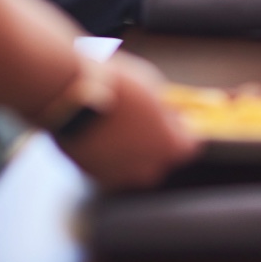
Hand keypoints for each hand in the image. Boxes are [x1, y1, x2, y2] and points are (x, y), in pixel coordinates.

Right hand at [56, 54, 198, 188]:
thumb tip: (173, 115)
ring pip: (131, 168)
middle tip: (142, 122)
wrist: (73, 96)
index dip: (181, 132)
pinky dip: (106, 156)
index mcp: (168, 145)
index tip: (173, 121)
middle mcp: (147, 167)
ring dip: (129, 153)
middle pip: (159, 161)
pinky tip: (99, 134)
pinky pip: (107, 168)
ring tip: (116, 127)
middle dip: (154, 145)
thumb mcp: (153, 88)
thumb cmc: (117, 86)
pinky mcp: (92, 175)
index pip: (188, 148)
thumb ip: (166, 109)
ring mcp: (120, 175)